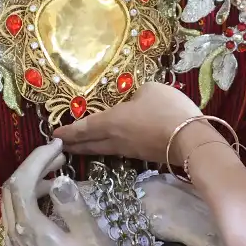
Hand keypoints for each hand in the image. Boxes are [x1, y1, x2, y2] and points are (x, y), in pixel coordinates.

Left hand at [0, 139, 124, 245]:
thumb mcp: (91, 237)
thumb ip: (73, 207)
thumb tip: (61, 180)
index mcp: (31, 232)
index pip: (21, 184)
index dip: (37, 159)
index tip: (58, 145)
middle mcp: (16, 237)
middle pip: (12, 188)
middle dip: (33, 166)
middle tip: (59, 153)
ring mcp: (15, 243)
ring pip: (12, 200)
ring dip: (31, 179)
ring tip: (58, 168)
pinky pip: (16, 213)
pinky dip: (29, 196)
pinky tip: (51, 192)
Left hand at [55, 82, 203, 166]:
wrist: (191, 140)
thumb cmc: (167, 110)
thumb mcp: (150, 90)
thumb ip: (136, 94)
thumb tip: (134, 101)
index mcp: (111, 121)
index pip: (84, 127)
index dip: (69, 131)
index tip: (54, 135)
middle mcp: (115, 139)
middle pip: (89, 143)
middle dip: (74, 144)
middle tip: (60, 145)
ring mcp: (129, 150)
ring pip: (103, 149)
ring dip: (88, 148)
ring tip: (79, 147)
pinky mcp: (143, 155)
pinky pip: (117, 151)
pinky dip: (106, 148)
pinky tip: (109, 146)